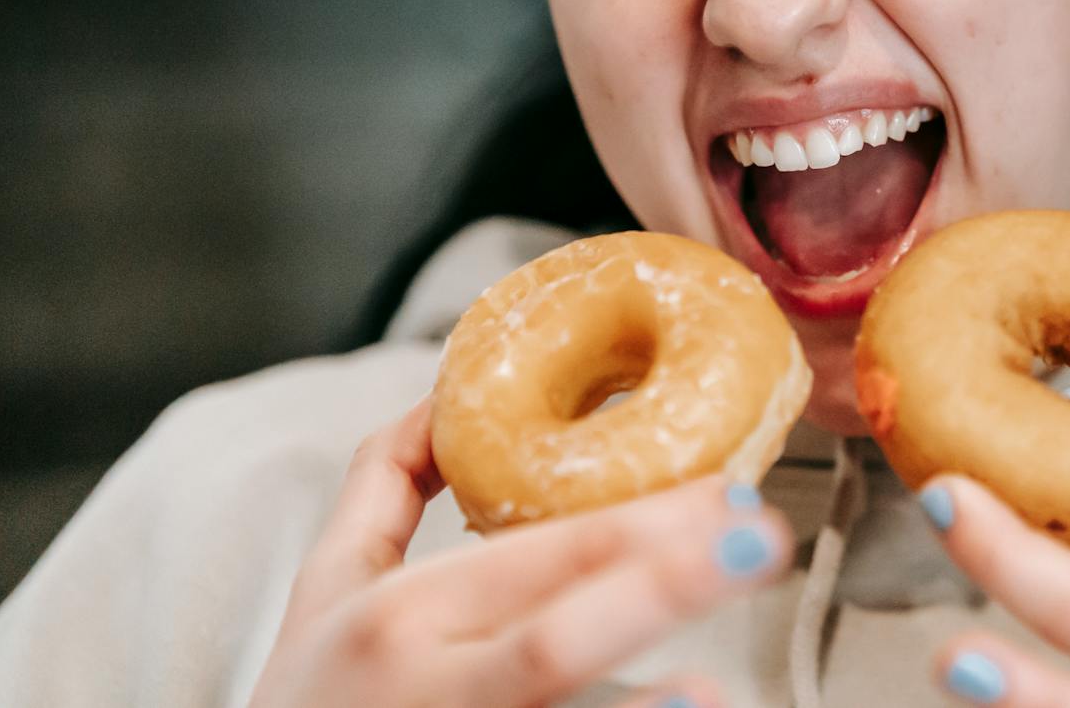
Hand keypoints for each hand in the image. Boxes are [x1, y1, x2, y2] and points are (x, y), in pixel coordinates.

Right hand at [249, 397, 790, 707]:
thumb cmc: (310, 701)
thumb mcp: (326, 589)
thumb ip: (383, 487)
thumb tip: (448, 392)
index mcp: (399, 615)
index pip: (538, 557)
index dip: (639, 521)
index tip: (728, 490)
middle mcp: (428, 691)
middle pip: (554, 641)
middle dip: (662, 588)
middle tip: (759, 545)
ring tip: (714, 694)